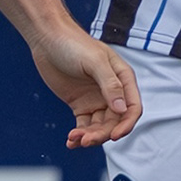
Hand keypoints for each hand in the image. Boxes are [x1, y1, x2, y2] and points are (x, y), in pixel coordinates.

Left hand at [28, 24, 141, 146]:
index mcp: (122, 78)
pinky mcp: (80, 105)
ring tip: (75, 139)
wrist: (47, 38)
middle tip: (86, 140)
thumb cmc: (73, 43)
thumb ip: (110, 85)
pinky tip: (71, 141)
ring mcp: (96, 99)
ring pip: (99, 127)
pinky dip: (79, 135)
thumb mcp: (94, 61)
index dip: (126, 124)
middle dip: (102, 134)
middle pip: (114, 122)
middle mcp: (112, 91)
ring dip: (89, 136)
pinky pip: (84, 126)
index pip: (132, 108)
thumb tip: (121, 109)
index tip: (115, 136)